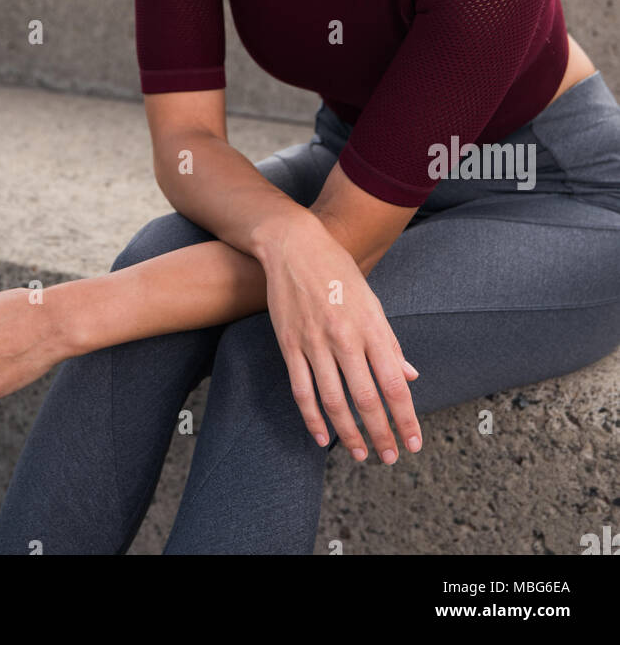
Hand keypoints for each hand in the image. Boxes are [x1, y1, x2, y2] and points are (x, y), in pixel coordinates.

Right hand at [260, 211, 421, 462]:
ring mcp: (315, 342)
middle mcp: (345, 337)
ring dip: (349, 434)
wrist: (294, 246)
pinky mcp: (290, 344)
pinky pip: (301, 390)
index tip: (414, 442)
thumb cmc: (338, 271)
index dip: (405, 418)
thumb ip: (390, 342)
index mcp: (371, 326)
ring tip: (361, 454)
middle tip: (390, 457)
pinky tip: (322, 437)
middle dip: (381, 434)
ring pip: (333, 401)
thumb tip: (410, 376)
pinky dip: (312, 418)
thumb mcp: (373, 301)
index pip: (394, 383)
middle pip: (366, 398)